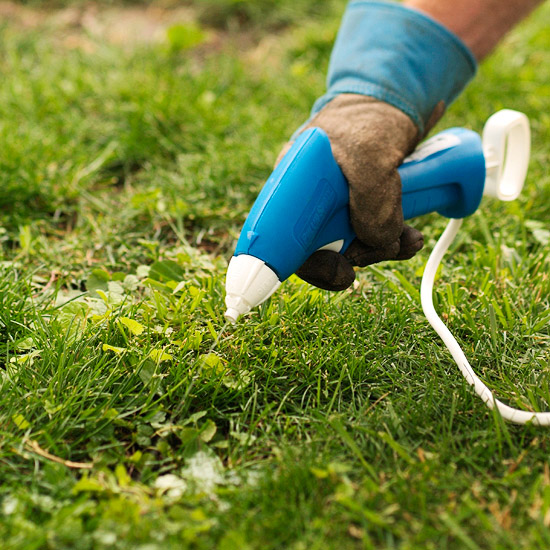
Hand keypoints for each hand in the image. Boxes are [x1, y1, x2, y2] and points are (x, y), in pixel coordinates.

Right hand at [277, 94, 443, 290]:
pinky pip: (372, 237)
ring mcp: (336, 205)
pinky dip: (392, 241)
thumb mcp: (370, 151)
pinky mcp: (360, 207)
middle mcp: (309, 199)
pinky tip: (409, 236)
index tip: (338, 272)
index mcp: (293, 184)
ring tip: (408, 239)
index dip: (304, 263)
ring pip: (351, 247)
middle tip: (384, 249)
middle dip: (356, 256)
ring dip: (382, 249)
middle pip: (320, 249)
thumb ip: (371, 200)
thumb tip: (377, 242)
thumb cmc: (371, 116)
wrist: (397, 100)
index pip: (284, 238)